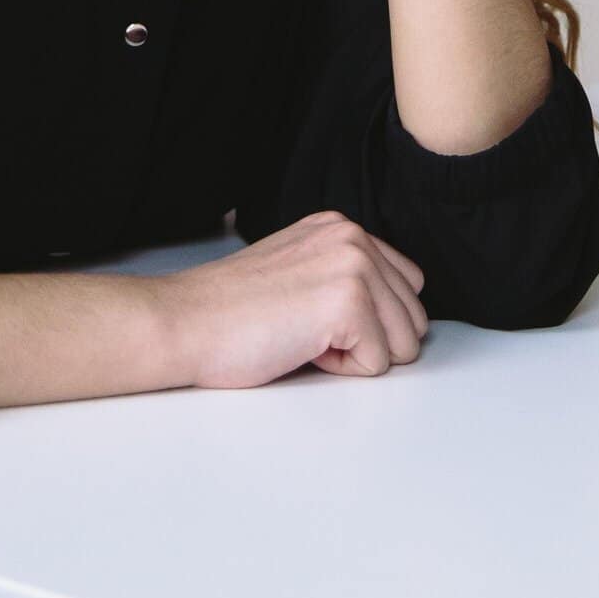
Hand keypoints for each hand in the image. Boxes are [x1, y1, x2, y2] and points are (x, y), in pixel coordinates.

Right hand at [158, 210, 428, 387]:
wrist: (184, 322)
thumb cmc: (229, 312)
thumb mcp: (297, 271)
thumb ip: (342, 277)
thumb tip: (391, 315)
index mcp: (341, 227)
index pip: (407, 286)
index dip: (369, 321)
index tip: (315, 318)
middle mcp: (353, 236)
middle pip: (413, 317)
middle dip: (369, 341)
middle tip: (306, 330)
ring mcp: (353, 265)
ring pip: (404, 343)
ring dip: (357, 355)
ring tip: (302, 336)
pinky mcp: (348, 302)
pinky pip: (377, 363)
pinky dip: (341, 370)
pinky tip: (298, 346)